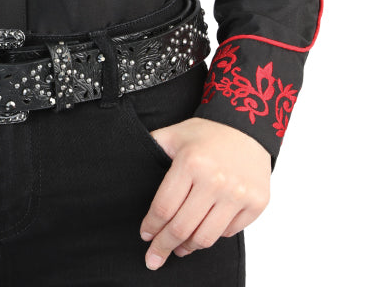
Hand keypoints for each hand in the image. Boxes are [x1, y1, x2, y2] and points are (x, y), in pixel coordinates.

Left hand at [138, 116, 269, 270]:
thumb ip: (152, 148)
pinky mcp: (257, 203)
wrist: (248, 126)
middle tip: (154, 257)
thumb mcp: (174, 134)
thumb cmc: (207, 133)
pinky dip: (213, 235)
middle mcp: (216, 180)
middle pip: (182, 228)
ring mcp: (239, 194)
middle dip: (163, 246)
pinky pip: (229, 233)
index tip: (145, 235)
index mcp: (191, 162)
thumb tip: (127, 166)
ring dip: (188, 247)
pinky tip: (203, 230)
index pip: (164, 207)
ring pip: (206, 237)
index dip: (151, 227)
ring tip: (178, 248)